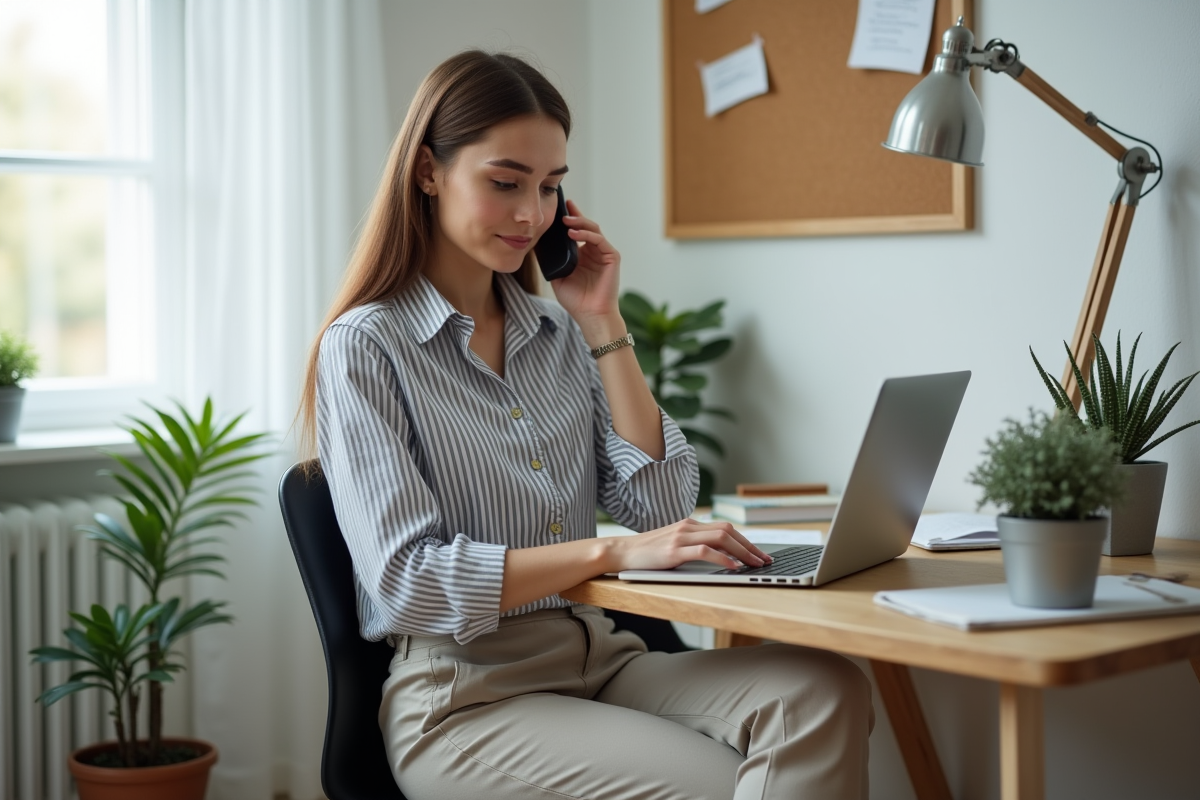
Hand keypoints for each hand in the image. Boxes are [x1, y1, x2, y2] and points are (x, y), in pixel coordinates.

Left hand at [549, 200, 622, 338]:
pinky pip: (599, 240)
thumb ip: (552, 262)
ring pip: (593, 230)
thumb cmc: (576, 301)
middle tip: (563, 209)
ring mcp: (603, 254)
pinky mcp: (611, 257)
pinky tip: (573, 234)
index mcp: (582, 255)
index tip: (559, 208)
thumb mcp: (558, 277)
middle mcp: (594, 252)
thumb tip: (538, 245)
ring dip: (579, 223)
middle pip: (585, 227)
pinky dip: (587, 235)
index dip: (570, 219)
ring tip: (566, 221)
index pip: (576, 232)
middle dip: (574, 215)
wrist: (590, 315)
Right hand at [603, 518, 774, 572]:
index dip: (746, 541)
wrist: (621, 552)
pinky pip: (704, 551)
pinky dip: (722, 558)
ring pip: (721, 538)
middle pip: (728, 531)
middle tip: (764, 560)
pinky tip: (732, 566)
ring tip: (754, 564)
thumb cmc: (647, 553)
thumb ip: (693, 545)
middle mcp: (688, 527)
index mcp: (690, 525)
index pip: (725, 528)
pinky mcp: (674, 550)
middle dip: (750, 546)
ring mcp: (681, 537)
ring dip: (742, 552)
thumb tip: (720, 556)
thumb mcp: (674, 545)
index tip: (759, 554)